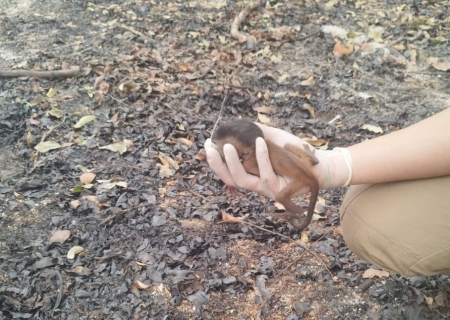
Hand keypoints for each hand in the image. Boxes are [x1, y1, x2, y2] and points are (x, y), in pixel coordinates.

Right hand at [205, 123, 351, 199]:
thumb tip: (237, 125)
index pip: (228, 172)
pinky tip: (259, 142)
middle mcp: (257, 184)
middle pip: (230, 179)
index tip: (207, 145)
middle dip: (217, 164)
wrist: (320, 164)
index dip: (215, 161)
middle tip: (210, 147)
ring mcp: (267, 189)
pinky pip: (266, 175)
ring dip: (233, 163)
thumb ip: (256, 134)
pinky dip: (261, 157)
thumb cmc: (295, 153)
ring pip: (242, 181)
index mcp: (252, 174)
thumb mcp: (272, 140)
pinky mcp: (279, 190)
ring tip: (228, 146)